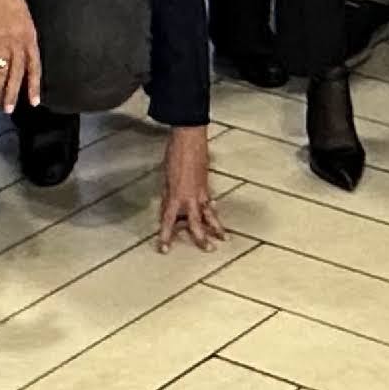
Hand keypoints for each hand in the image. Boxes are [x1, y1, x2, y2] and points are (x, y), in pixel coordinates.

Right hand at [0, 0, 43, 112]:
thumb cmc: (12, 3)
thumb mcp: (26, 21)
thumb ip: (26, 40)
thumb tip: (26, 59)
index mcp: (30, 38)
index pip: (34, 67)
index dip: (34, 85)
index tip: (34, 102)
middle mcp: (18, 42)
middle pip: (16, 73)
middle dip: (13, 93)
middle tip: (8, 110)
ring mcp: (2, 41)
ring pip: (0, 71)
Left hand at [154, 124, 227, 251]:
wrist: (189, 139)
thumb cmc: (174, 155)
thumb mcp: (165, 178)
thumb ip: (167, 195)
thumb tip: (168, 208)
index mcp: (175, 196)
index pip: (169, 221)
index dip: (166, 236)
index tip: (165, 250)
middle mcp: (190, 198)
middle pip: (196, 223)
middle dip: (202, 238)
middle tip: (208, 250)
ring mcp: (201, 192)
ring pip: (210, 214)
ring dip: (217, 227)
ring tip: (224, 238)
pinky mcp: (207, 184)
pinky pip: (211, 201)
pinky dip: (214, 209)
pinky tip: (216, 212)